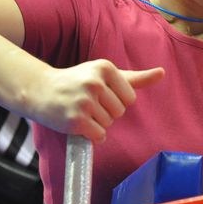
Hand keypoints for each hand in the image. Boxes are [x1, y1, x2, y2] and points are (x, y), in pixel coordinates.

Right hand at [24, 60, 164, 141]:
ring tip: (80, 111)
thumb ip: (135, 78)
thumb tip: (162, 73)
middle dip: (106, 112)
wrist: (40, 91)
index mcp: (105, 68)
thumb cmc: (77, 83)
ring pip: (109, 123)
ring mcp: (84, 101)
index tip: (99, 94)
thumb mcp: (105, 75)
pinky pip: (99, 135)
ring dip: (97, 123)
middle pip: (120, 111)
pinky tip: (80, 125)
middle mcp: (95, 82)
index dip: (116, 100)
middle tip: (87, 103)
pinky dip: (92, 135)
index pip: (129, 97)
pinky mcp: (75, 120)